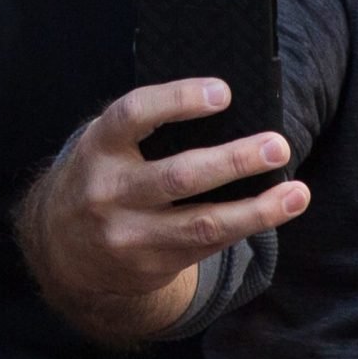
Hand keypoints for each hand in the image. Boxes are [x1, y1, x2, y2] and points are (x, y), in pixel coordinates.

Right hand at [17, 78, 309, 343]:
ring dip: (256, 209)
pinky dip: (247, 226)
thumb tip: (231, 106)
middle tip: (278, 144)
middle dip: (234, 161)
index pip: (135, 114)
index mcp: (99, 146)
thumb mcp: (111, 143)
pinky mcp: (150, 266)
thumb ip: (152, 126)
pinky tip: (279, 209)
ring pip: (201, 224)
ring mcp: (128, 236)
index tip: (225, 92)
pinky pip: (206, 246)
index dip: (179, 101)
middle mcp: (108, 192)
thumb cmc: (104, 172)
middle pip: (178, 177)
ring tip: (297, 192)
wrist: (61, 247)